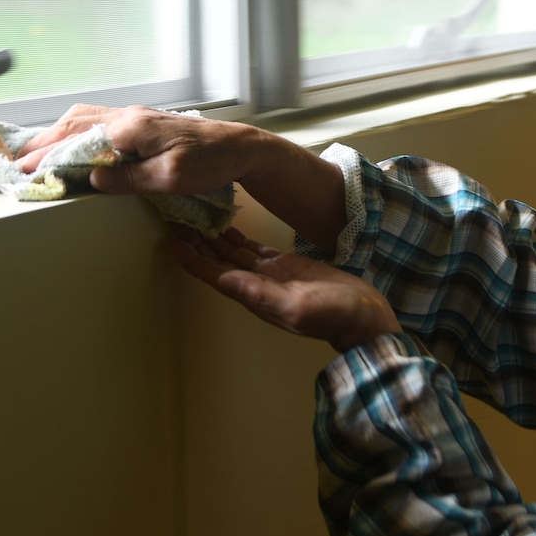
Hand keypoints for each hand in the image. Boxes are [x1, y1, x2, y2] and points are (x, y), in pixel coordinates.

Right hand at [15, 104, 264, 194]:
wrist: (240, 145)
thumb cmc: (211, 161)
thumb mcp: (171, 177)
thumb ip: (130, 178)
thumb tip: (93, 179)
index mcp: (131, 127)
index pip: (77, 141)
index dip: (47, 156)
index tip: (23, 171)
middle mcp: (128, 116)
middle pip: (73, 124)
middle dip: (41, 142)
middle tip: (15, 162)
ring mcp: (133, 117)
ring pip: (83, 120)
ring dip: (55, 135)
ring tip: (33, 153)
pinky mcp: (140, 123)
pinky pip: (97, 123)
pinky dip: (73, 133)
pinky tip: (68, 144)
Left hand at [168, 227, 399, 351]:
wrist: (365, 319)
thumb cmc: (336, 315)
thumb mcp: (298, 306)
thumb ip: (262, 295)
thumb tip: (227, 282)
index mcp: (254, 294)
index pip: (213, 274)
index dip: (191, 258)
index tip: (171, 238)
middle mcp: (255, 285)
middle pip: (216, 261)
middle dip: (195, 242)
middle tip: (175, 217)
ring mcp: (269, 275)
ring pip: (231, 253)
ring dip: (211, 237)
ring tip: (193, 216)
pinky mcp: (285, 266)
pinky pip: (252, 249)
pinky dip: (237, 237)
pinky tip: (227, 225)